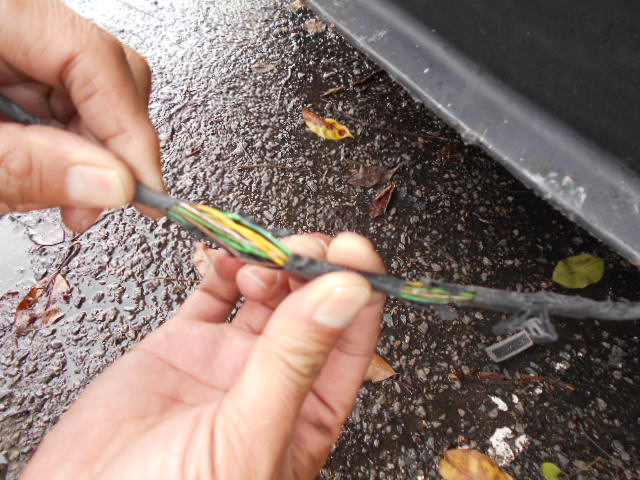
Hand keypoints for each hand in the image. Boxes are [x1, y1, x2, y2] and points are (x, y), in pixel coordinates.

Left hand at [0, 0, 162, 231]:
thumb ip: (32, 167)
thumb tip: (113, 185)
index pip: (94, 58)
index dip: (130, 128)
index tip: (144, 186)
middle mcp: (16, 24)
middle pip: (108, 74)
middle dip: (114, 148)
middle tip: (104, 201)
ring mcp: (19, 45)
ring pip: (96, 95)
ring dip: (95, 157)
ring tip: (74, 203)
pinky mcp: (17, 69)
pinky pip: (69, 105)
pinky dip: (70, 150)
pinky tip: (56, 178)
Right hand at [22, 232, 386, 478]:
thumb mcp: (248, 434)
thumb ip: (295, 361)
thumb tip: (346, 295)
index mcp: (306, 413)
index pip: (350, 343)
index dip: (357, 292)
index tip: (353, 253)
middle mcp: (272, 381)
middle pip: (310, 308)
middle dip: (310, 270)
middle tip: (297, 250)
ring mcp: (227, 360)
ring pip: (267, 294)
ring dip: (271, 265)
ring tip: (259, 260)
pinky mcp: (182, 346)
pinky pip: (213, 293)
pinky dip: (225, 267)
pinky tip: (230, 256)